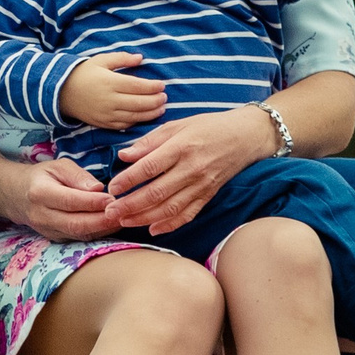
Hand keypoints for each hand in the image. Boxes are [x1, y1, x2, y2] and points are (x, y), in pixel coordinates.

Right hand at [20, 155, 118, 242]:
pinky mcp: (56, 239)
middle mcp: (42, 216)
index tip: (113, 198)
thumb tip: (98, 189)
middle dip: (102, 220)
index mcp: (40, 193)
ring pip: (80, 235)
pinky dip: (98, 233)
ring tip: (123, 219)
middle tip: (123, 213)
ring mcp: (48, 231)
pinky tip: (112, 225)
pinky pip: (80, 239)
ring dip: (103, 229)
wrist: (17, 196)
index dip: (93, 202)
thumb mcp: (58, 166)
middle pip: (76, 224)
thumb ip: (78, 176)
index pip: (70, 201)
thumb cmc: (42, 177)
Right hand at [59, 52, 165, 129]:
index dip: (153, 87)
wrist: (61, 92)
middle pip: (139, 103)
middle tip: (165, 98)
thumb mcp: (101, 60)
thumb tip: (140, 58)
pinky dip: (135, 122)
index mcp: (110, 82)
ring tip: (160, 109)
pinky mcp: (102, 123)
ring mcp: (106, 114)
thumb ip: (122, 58)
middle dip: (155, 101)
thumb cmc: (83, 73)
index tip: (162, 85)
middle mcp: (109, 100)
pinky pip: (123, 125)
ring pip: (133, 117)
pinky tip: (143, 117)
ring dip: (150, 114)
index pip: (138, 86)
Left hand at [104, 107, 275, 234]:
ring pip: (170, 208)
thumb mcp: (177, 125)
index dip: (129, 179)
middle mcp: (192, 169)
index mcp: (182, 147)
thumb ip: (149, 141)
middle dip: (130, 205)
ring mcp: (202, 185)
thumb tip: (124, 156)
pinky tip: (152, 229)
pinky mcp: (208, 196)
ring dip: (144, 218)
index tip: (112, 187)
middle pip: (157, 192)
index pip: (150, 167)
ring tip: (124, 221)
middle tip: (110, 211)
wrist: (244, 137)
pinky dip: (170, 225)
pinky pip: (188, 215)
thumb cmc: (208, 127)